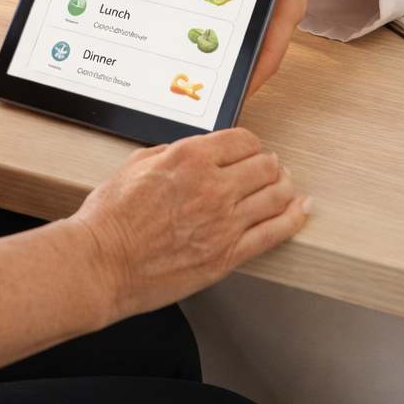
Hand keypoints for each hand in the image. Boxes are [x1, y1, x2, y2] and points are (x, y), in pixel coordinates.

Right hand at [70, 128, 309, 319]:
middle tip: (269, 168)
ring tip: (283, 187)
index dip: (249, 144)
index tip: (248, 151)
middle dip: (270, 164)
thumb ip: (172, 153)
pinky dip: (294, 219)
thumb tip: (192, 152)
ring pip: (277, 195)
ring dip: (284, 187)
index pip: (243, 140)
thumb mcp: (137, 164)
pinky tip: (301, 212)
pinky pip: (275, 233)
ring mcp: (224, 222)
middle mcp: (213, 186)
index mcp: (190, 157)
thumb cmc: (111, 218)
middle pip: (266, 165)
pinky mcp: (228, 255)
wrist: (102, 263)